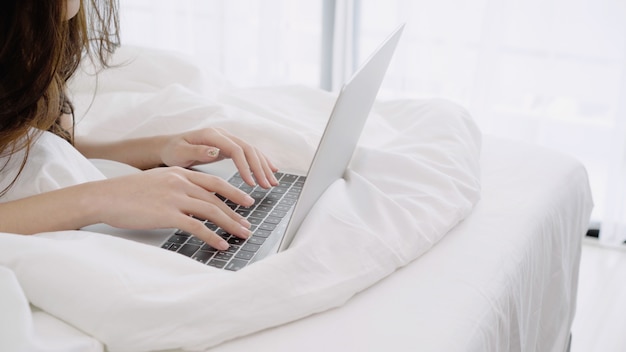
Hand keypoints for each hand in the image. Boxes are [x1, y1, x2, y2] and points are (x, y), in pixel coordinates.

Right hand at [92, 167, 254, 249]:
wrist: (104, 197)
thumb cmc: (126, 192)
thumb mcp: (157, 181)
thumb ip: (176, 186)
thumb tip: (192, 199)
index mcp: (179, 173)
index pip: (214, 182)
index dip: (234, 192)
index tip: (247, 201)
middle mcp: (180, 182)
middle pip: (217, 198)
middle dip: (236, 213)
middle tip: (248, 224)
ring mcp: (175, 198)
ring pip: (212, 212)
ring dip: (230, 225)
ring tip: (241, 235)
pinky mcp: (167, 214)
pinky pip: (197, 227)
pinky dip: (212, 237)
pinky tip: (220, 244)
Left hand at [160, 128, 278, 188]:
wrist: (168, 147)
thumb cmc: (172, 152)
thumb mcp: (180, 153)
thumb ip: (197, 152)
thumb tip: (216, 151)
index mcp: (212, 135)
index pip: (236, 150)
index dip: (246, 167)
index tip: (251, 184)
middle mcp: (223, 134)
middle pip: (248, 149)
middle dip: (260, 168)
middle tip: (267, 186)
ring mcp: (227, 139)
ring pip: (252, 151)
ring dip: (264, 166)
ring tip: (272, 183)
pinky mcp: (229, 146)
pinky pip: (249, 153)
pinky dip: (261, 162)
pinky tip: (271, 171)